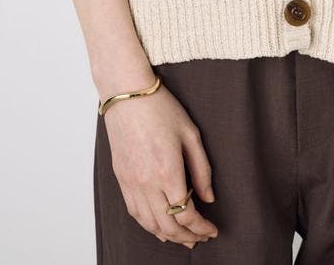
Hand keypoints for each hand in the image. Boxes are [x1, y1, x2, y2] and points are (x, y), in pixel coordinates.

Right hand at [103, 82, 218, 247]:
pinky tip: (158, 226)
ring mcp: (131, 182)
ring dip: (168, 236)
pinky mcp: (121, 178)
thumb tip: (209, 198)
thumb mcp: (191, 134)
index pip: (186, 214)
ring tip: (183, 238)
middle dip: (188, 237)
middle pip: (168, 226)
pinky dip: (148, 225)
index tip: (212, 230)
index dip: (201, 228)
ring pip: (149, 224)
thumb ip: (202, 169)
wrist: (128, 95)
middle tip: (201, 238)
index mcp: (168, 171)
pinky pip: (134, 212)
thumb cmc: (161, 108)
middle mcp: (146, 183)